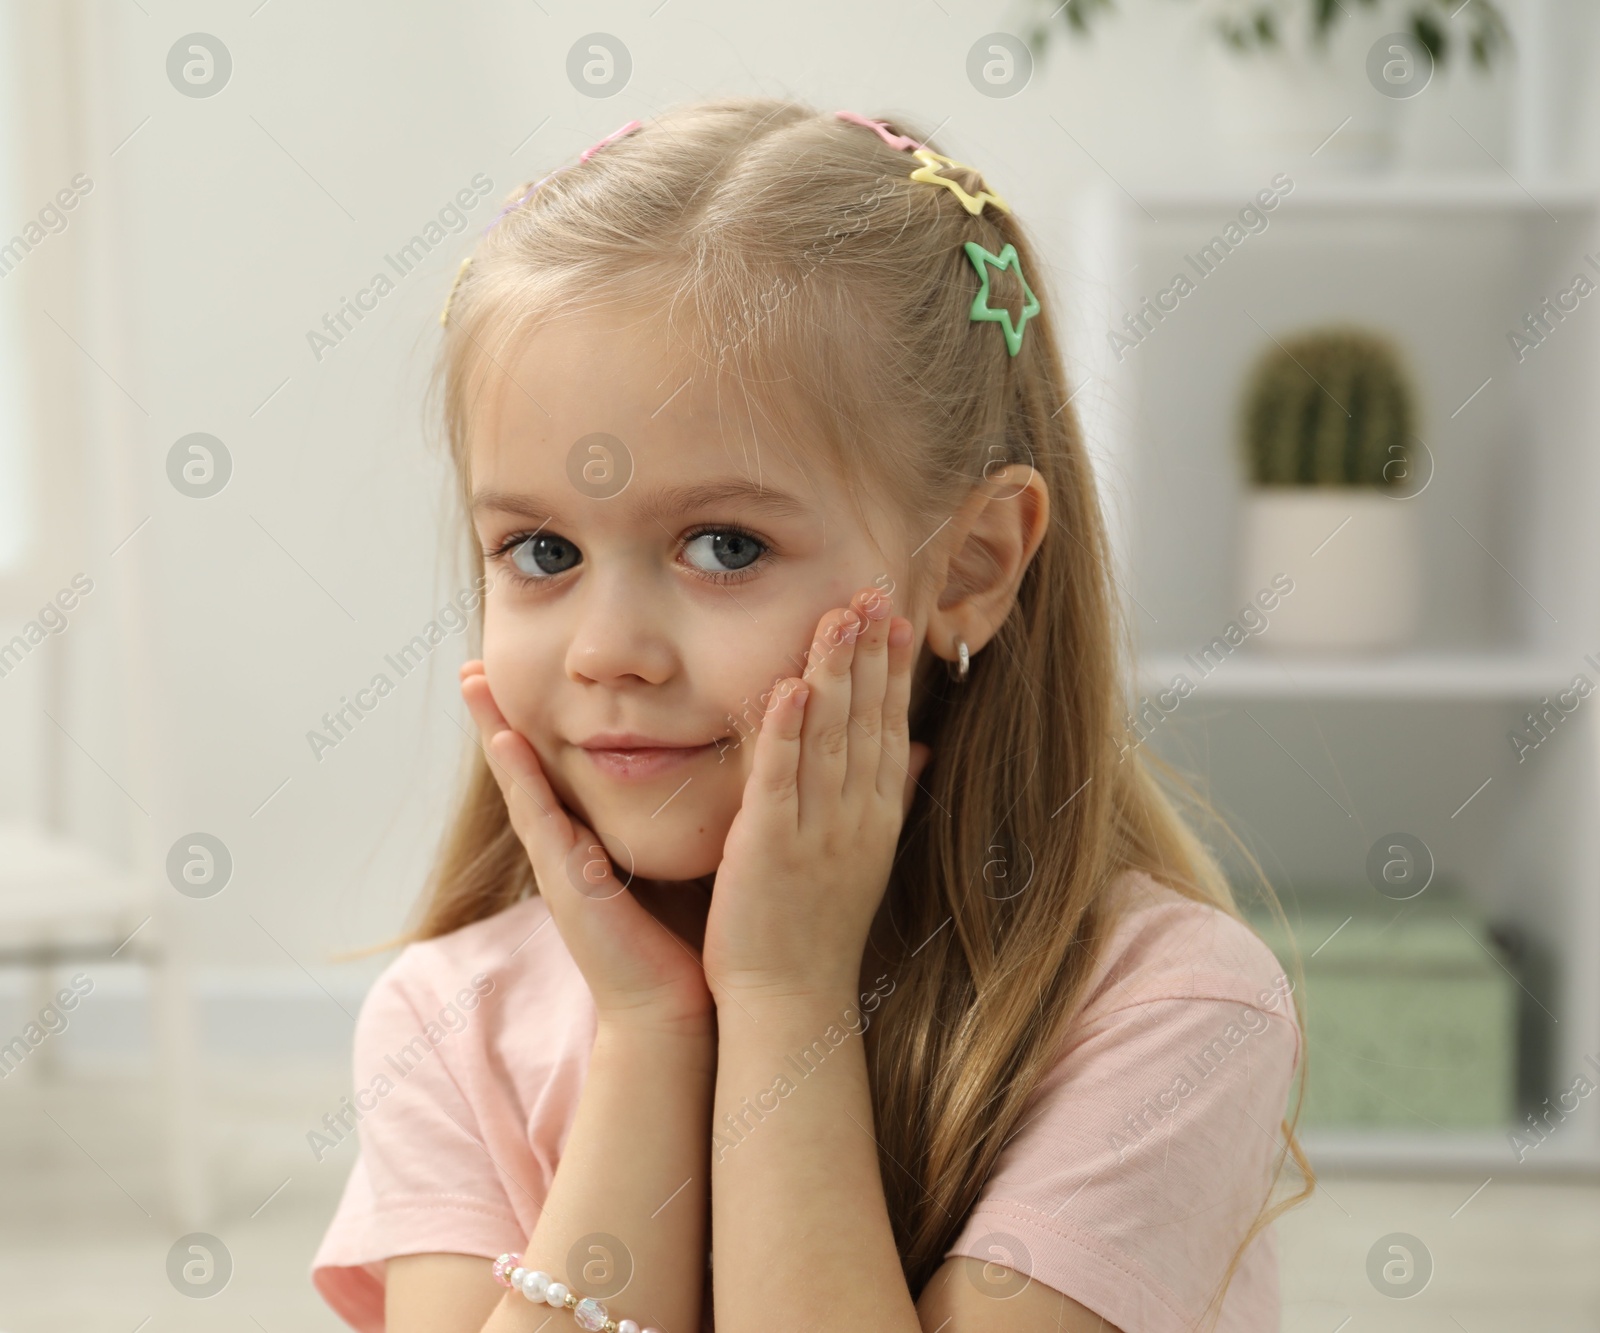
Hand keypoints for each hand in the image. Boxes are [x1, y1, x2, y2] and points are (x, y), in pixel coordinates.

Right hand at [459, 661, 713, 1034]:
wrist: (674, 1008)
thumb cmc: (681, 940)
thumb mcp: (669, 863)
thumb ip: (669, 823)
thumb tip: (700, 771)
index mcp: (586, 842)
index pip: (555, 770)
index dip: (533, 725)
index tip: (513, 677)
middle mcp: (563, 848)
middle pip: (523, 769)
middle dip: (496, 717)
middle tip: (471, 666)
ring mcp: (557, 863)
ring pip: (519, 784)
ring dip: (493, 732)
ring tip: (472, 683)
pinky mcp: (565, 881)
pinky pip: (537, 818)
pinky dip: (519, 778)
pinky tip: (505, 740)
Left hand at [700, 586, 931, 1007]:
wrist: (790, 1000)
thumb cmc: (818, 928)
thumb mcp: (865, 855)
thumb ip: (891, 795)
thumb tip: (924, 749)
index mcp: (876, 814)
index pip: (889, 725)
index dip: (892, 668)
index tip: (895, 615)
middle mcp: (856, 816)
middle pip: (867, 718)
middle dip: (870, 652)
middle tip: (874, 589)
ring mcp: (816, 831)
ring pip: (829, 736)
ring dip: (834, 672)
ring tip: (840, 614)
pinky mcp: (771, 847)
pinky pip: (781, 778)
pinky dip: (786, 730)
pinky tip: (789, 683)